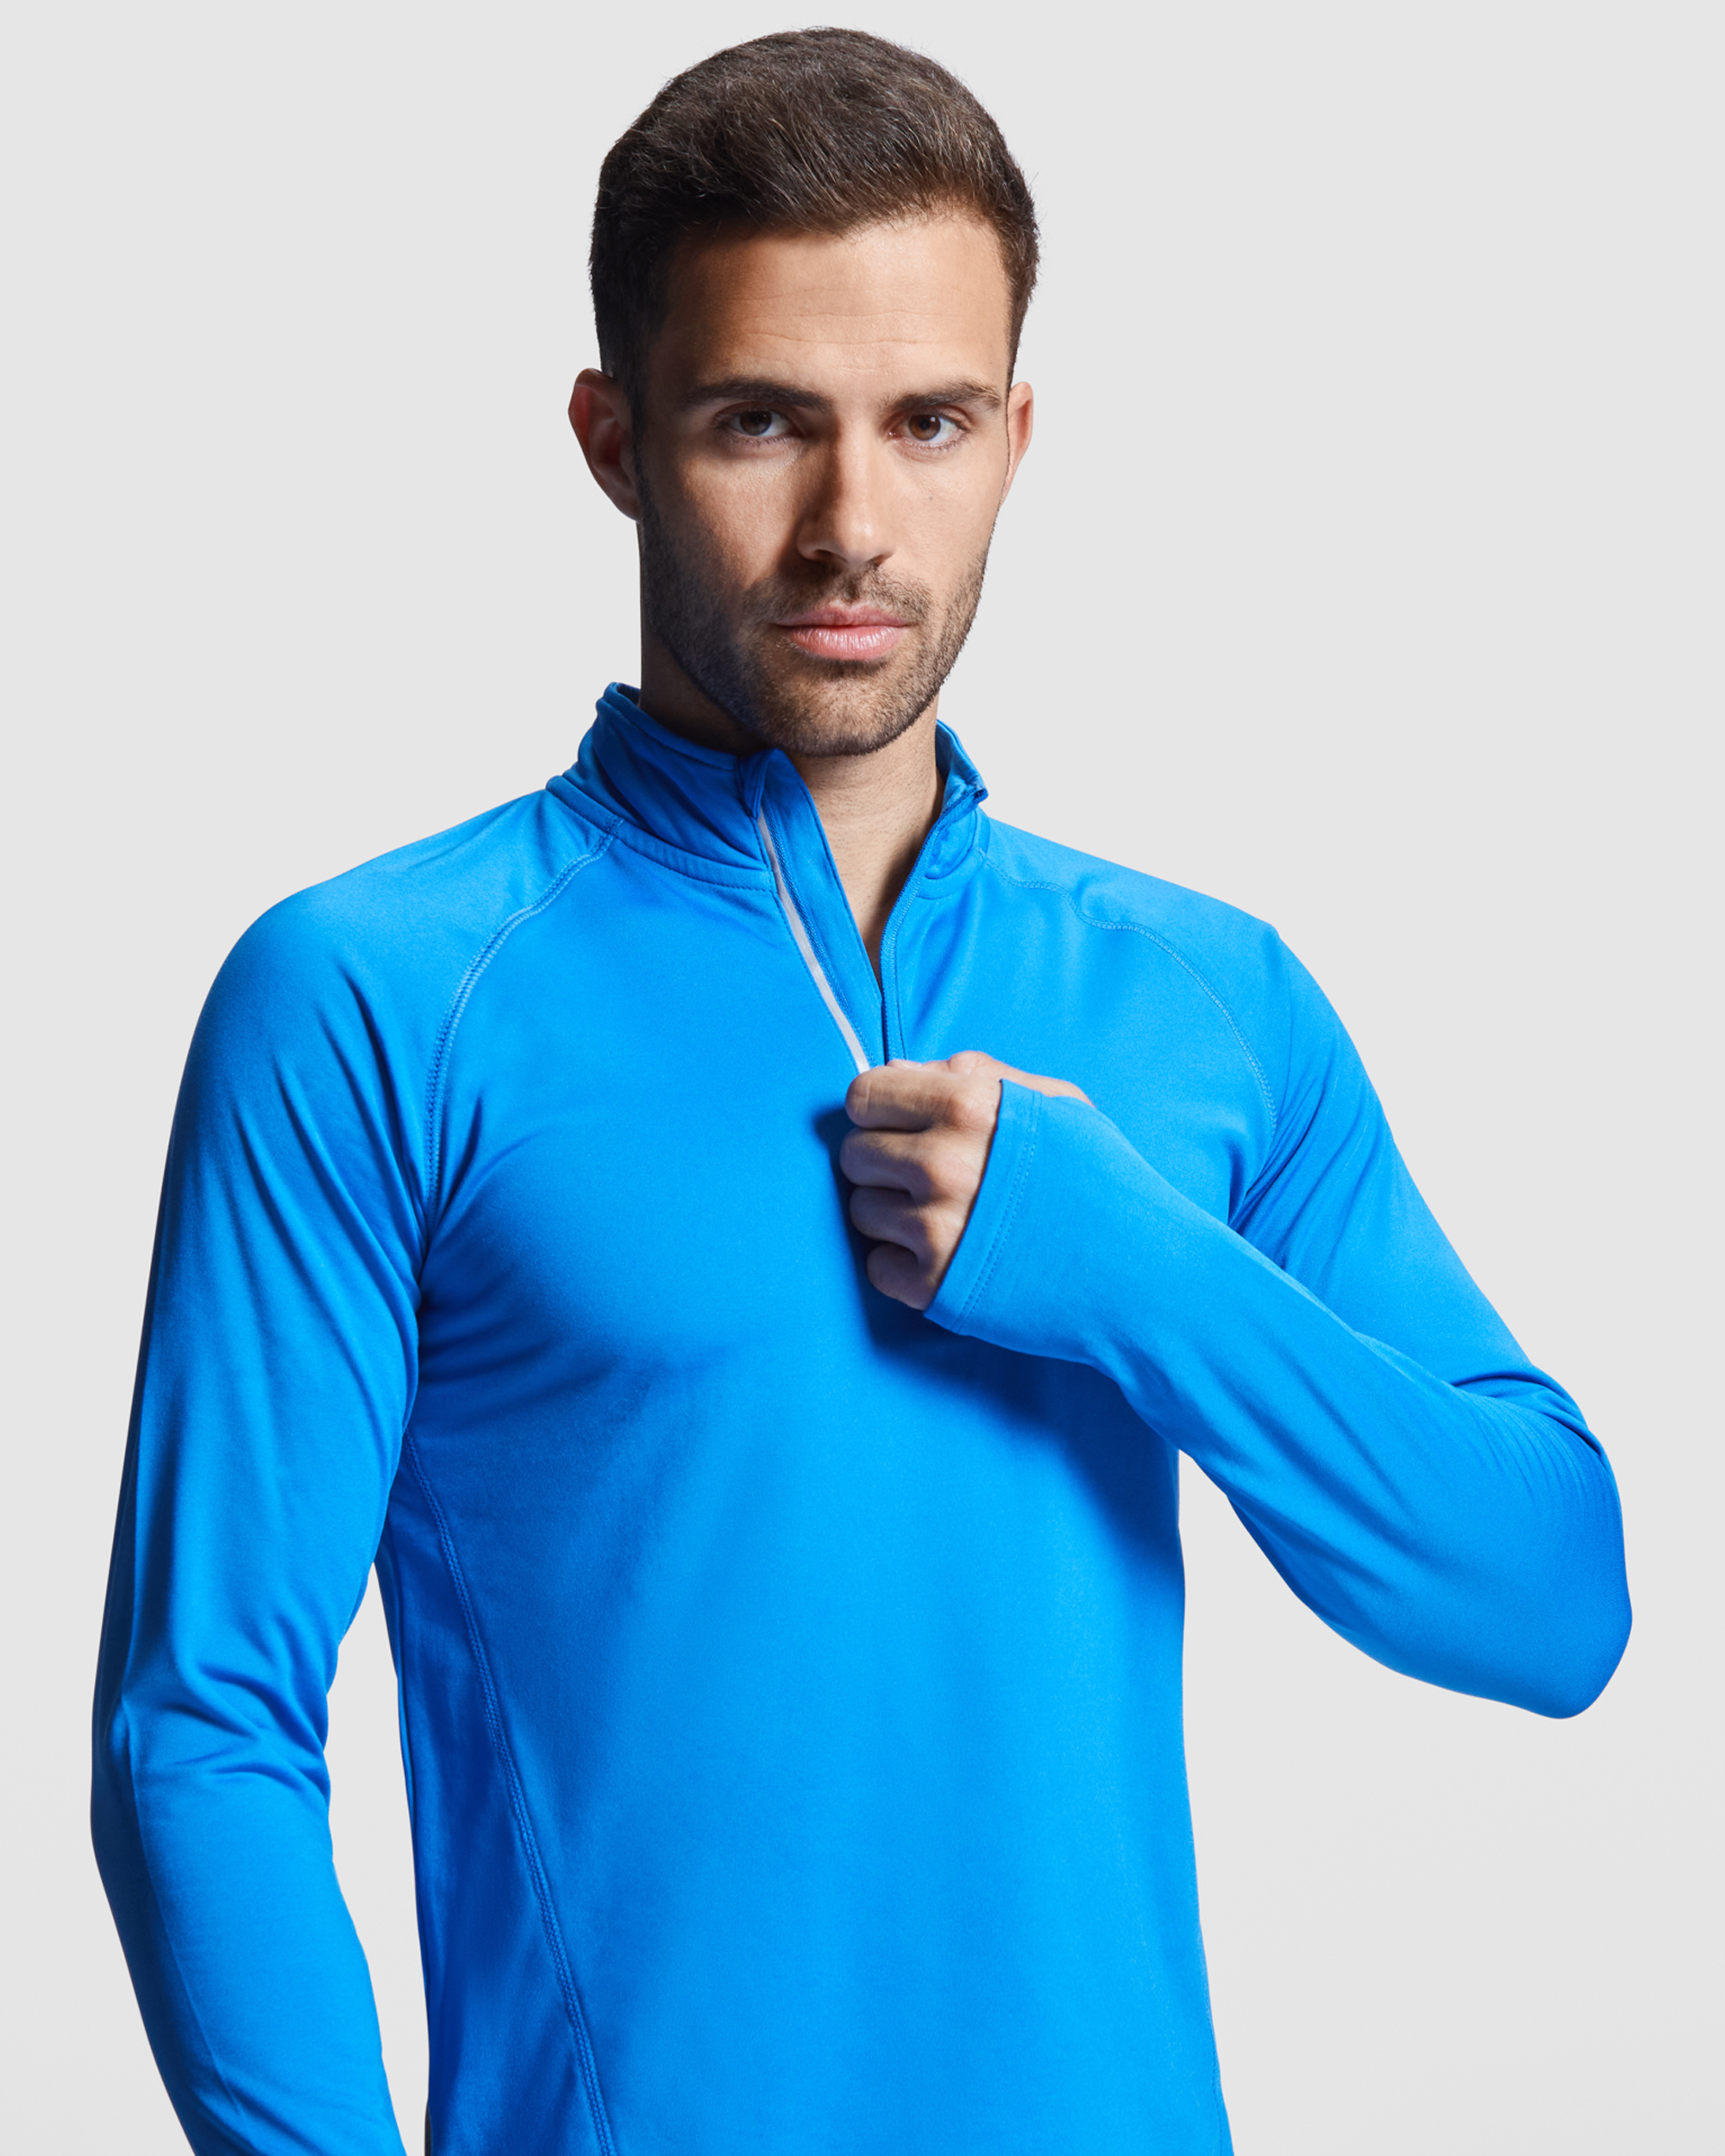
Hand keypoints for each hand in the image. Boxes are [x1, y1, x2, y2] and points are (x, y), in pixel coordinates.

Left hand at [840, 1051, 1090, 1309]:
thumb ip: (975, 1074)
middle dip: (884, 1162)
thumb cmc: (1101, 1179)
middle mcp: (942, 1164)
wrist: (1142, 1271)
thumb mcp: (1056, 1103)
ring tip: (944, 1218)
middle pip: (854, 1154)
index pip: (863, 1095)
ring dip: (892, 1214)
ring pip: (860, 1210)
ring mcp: (935, 1229)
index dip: (880, 1109)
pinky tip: (947, 1256)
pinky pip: (876, 1267)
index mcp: (967, 1106)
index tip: (902, 1126)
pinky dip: (903, 1265)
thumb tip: (898, 1070)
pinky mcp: (934, 1288)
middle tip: (928, 1178)